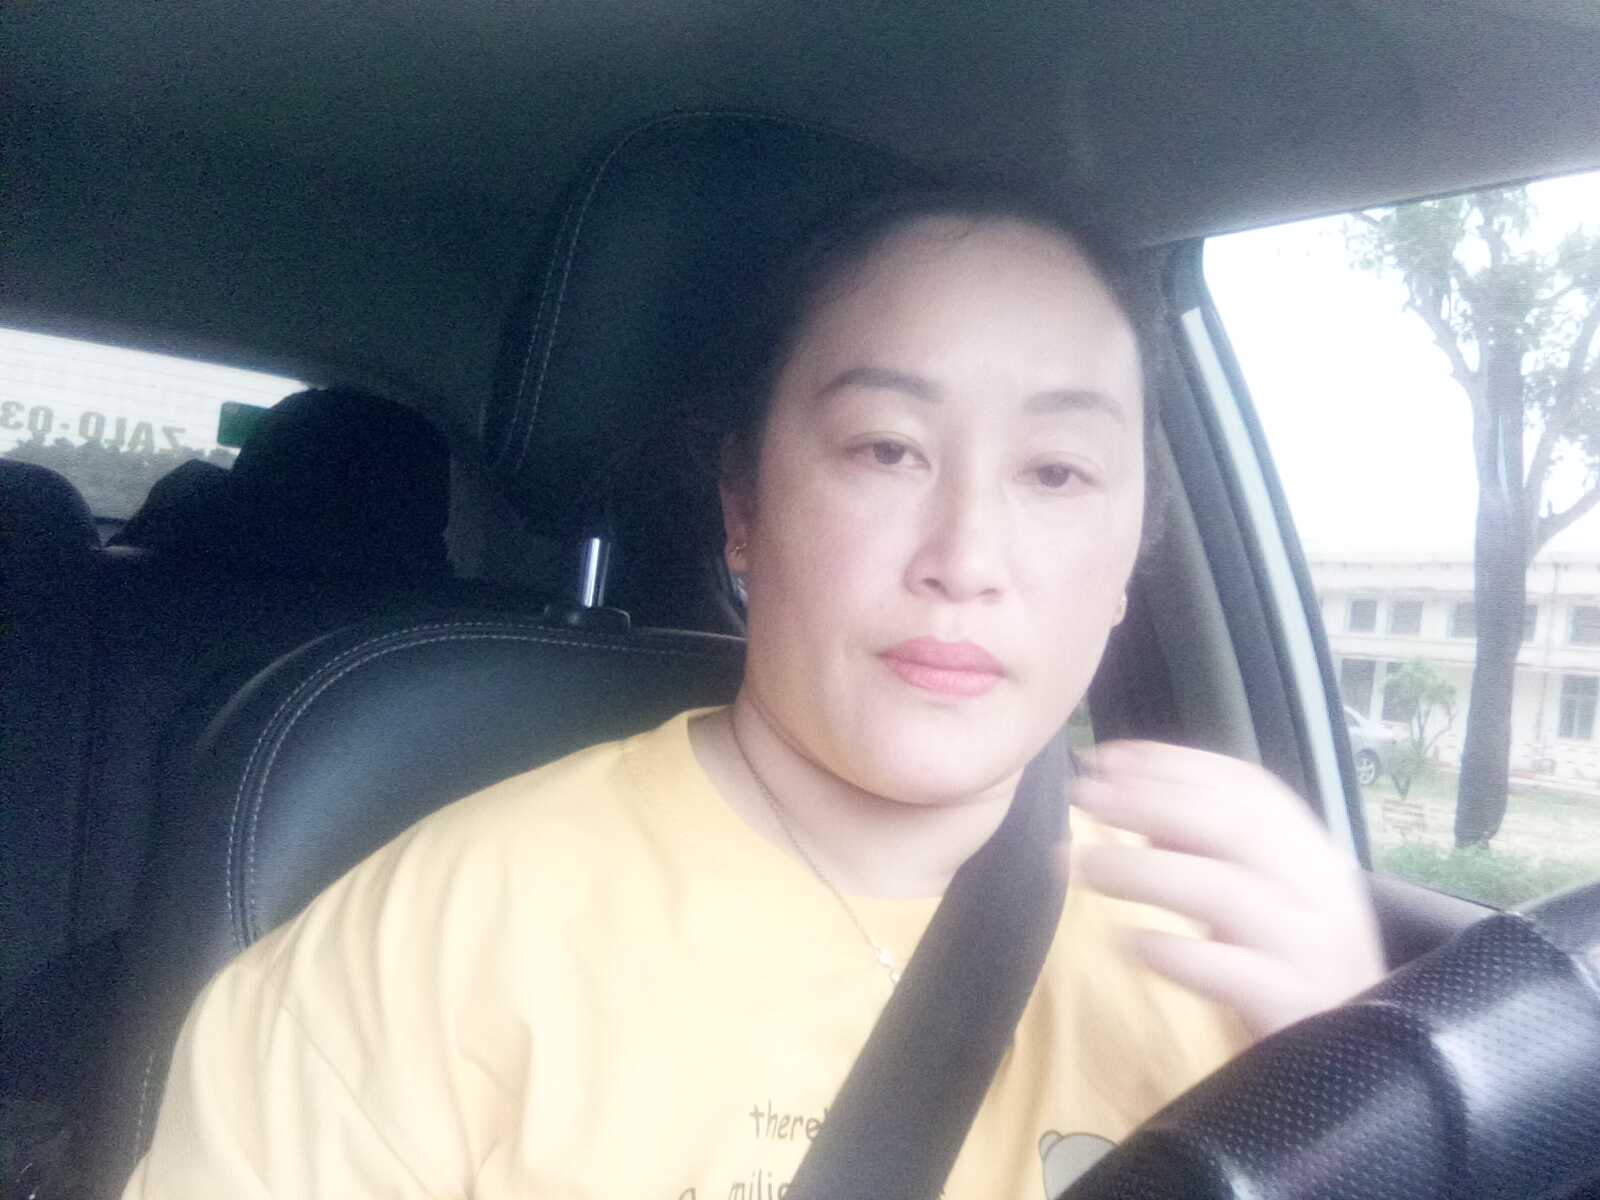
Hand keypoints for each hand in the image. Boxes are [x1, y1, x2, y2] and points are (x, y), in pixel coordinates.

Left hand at [1065, 739, 1384, 1038]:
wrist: (1366, 1061)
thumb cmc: (1295, 965)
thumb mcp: (1263, 893)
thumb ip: (1209, 848)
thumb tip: (1134, 803)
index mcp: (1310, 852)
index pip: (1247, 787)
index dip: (1175, 765)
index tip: (1108, 756)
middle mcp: (1318, 889)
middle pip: (1235, 828)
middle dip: (1151, 802)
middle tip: (1084, 796)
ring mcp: (1310, 947)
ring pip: (1227, 892)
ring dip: (1147, 871)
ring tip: (1084, 867)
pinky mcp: (1294, 1004)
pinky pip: (1234, 972)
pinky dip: (1179, 953)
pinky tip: (1130, 943)